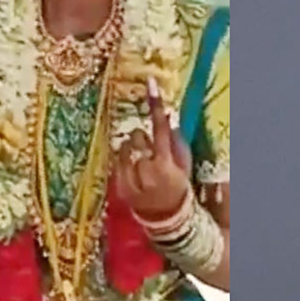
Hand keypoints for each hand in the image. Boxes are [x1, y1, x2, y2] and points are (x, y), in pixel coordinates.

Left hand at [113, 77, 191, 221]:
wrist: (166, 217)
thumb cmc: (177, 185)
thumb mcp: (183, 164)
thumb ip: (176, 141)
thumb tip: (167, 115)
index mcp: (165, 164)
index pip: (160, 128)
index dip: (156, 105)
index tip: (151, 83)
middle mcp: (146, 171)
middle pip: (137, 137)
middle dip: (142, 139)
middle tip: (149, 149)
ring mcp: (130, 180)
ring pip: (123, 147)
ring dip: (131, 149)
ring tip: (141, 162)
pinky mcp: (118, 187)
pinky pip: (115, 162)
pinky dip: (123, 162)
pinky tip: (133, 172)